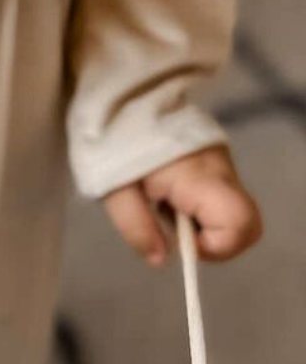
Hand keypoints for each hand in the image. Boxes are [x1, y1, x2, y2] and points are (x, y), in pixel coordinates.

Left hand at [103, 146, 261, 266]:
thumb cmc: (119, 147)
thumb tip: (161, 260)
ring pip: (236, 216)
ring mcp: (225, 167)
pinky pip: (223, 203)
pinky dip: (202, 213)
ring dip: (204, 226)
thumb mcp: (115, 192)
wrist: (128, 103)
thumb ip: (137, 229)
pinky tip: (172, 199)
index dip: (216, 246)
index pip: (239, 223)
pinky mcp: (219, 167)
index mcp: (198, 178)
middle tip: (176, 230)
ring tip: (167, 207)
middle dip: (215, 242)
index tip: (182, 241)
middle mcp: (222, 172)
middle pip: (248, 225)